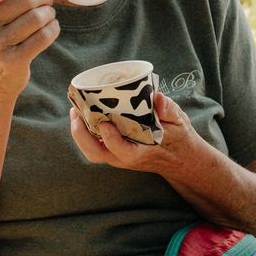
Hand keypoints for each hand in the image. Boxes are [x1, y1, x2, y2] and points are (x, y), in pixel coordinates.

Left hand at [70, 89, 228, 191]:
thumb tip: (157, 97)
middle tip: (76, 113)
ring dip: (79, 134)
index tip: (104, 122)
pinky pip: (94, 145)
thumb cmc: (178, 136)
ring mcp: (118, 156)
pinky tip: (82, 114)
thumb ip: (169, 110)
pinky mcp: (114, 151)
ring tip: (74, 112)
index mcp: (142, 152)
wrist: (179, 157)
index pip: (121, 150)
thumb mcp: (180, 121)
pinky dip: (84, 132)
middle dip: (81, 135)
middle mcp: (126, 158)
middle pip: (96, 154)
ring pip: (91, 151)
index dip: (110, 139)